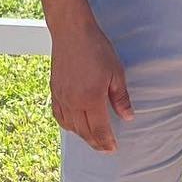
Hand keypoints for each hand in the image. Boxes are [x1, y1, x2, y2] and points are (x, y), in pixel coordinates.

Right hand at [51, 17, 132, 150]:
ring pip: (70, 126)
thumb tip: (127, 117)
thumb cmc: (96, 49)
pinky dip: (67, 125)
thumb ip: (121, 98)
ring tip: (92, 139)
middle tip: (105, 148)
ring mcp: (61, 97)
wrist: (71, 32)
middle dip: (95, 143)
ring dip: (82, 136)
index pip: (99, 129)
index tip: (113, 148)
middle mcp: (74, 102)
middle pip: (84, 132)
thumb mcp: (116, 73)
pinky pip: (58, 115)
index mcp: (91, 99)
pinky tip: (74, 125)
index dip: (106, 142)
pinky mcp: (54, 91)